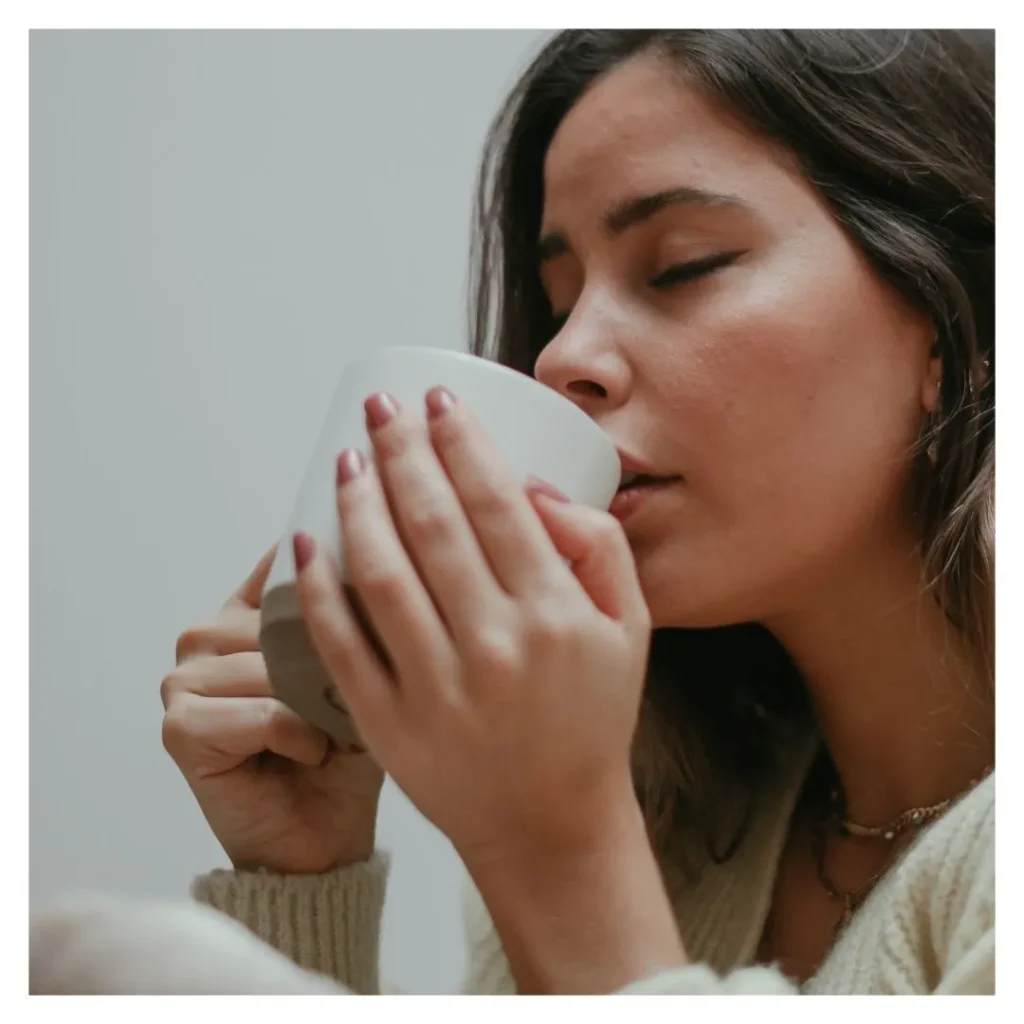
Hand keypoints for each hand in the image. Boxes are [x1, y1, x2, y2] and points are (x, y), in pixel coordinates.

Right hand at [161, 547, 384, 874]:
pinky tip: (307, 755)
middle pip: (285, 617)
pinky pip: (264, 712)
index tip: (373, 580)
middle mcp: (208, 634)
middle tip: (351, 700)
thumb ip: (355, 616)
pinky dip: (300, 737)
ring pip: (275, 664)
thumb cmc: (345, 755)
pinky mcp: (179, 726)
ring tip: (329, 733)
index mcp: (247, 611)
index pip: (286, 560)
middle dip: (332, 658)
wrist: (324, 841)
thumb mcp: (364, 672)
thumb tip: (372, 564)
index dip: (333, 570)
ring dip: (318, 705)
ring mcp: (184, 679)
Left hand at [291, 387, 651, 869]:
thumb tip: (533, 488)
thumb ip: (601, 546)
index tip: (437, 398)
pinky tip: (307, 538)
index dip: (461, 440)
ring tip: (348, 457)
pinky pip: (342, 644)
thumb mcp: (631, 628)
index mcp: (556, 615)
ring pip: (382, 573)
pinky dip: (318, 587)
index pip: (497, 503)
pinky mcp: (391, 724)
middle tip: (382, 407)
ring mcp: (438, 689)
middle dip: (402, 450)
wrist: (552, 825)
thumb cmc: (591, 718)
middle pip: (433, 524)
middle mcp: (496, 647)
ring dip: (358, 503)